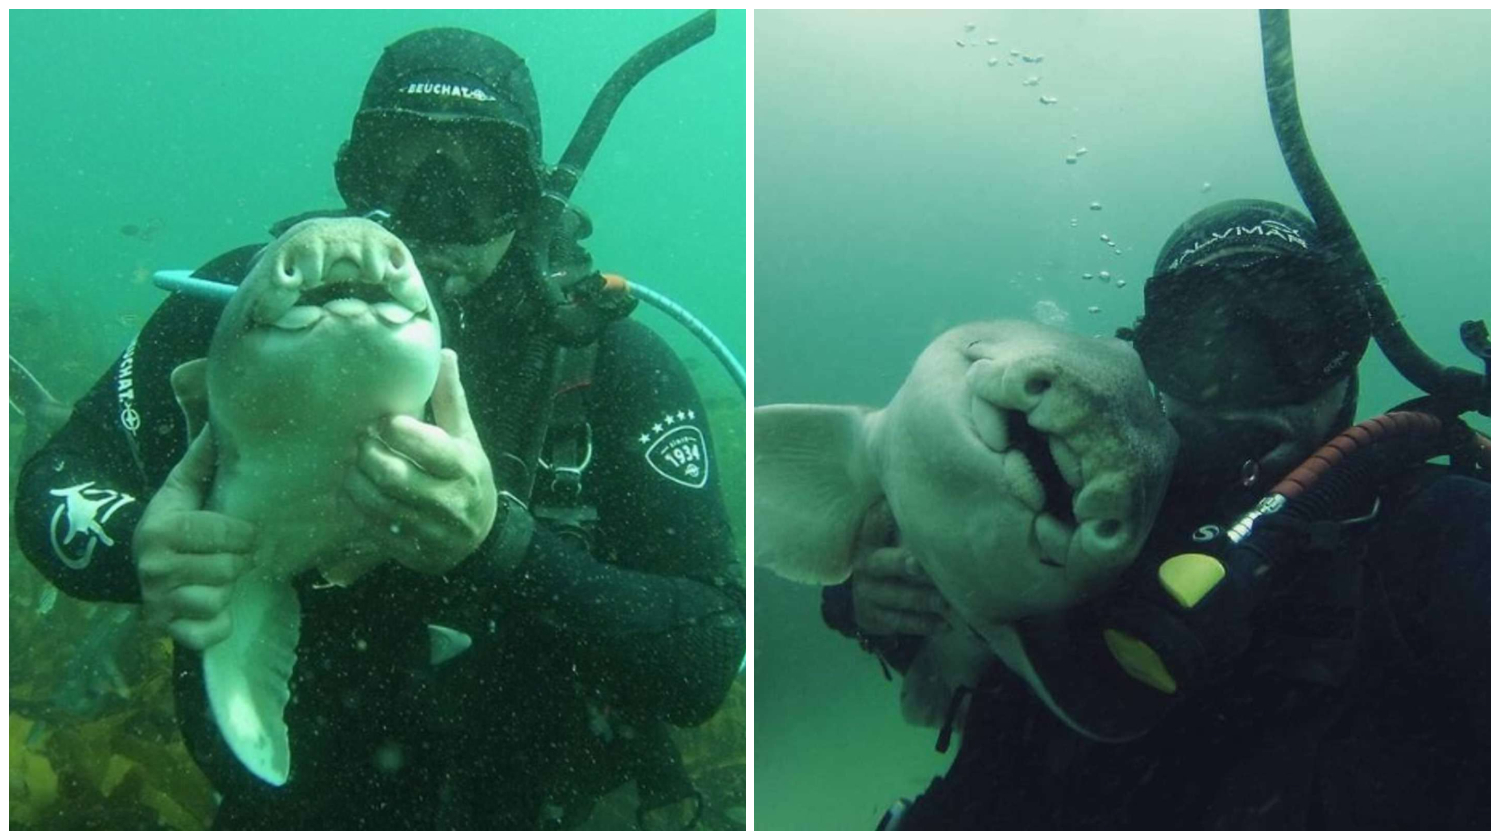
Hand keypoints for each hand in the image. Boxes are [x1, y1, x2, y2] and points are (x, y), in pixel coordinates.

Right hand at [134, 426, 257, 649]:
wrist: (131, 563)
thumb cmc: (172, 521)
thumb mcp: (181, 488)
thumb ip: (204, 458)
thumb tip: (222, 416)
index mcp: (161, 530)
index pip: (224, 534)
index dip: (243, 533)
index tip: (244, 531)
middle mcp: (154, 569)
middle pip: (227, 569)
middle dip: (237, 561)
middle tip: (231, 555)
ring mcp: (158, 603)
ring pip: (219, 600)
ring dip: (226, 591)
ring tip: (216, 577)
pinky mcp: (167, 631)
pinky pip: (210, 633)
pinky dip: (218, 623)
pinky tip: (212, 607)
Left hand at [343, 349, 496, 575]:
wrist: (482, 538)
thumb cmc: (468, 477)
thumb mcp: (466, 437)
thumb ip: (450, 399)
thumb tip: (443, 353)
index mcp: (464, 467)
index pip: (426, 445)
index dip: (395, 429)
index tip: (381, 420)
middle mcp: (449, 501)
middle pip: (393, 476)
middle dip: (367, 455)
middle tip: (356, 442)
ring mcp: (430, 531)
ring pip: (377, 505)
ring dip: (354, 483)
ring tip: (349, 466)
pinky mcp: (412, 552)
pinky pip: (372, 530)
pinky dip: (356, 510)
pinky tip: (351, 493)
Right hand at [850, 499, 950, 636]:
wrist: (872, 597)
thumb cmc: (897, 556)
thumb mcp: (895, 536)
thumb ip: (911, 520)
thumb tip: (945, 489)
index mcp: (868, 538)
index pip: (873, 523)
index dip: (885, 514)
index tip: (898, 506)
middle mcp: (863, 565)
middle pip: (881, 563)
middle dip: (902, 563)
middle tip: (921, 563)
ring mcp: (866, 593)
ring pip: (895, 597)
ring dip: (923, 600)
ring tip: (949, 602)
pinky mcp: (872, 617)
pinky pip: (899, 622)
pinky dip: (923, 624)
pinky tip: (945, 623)